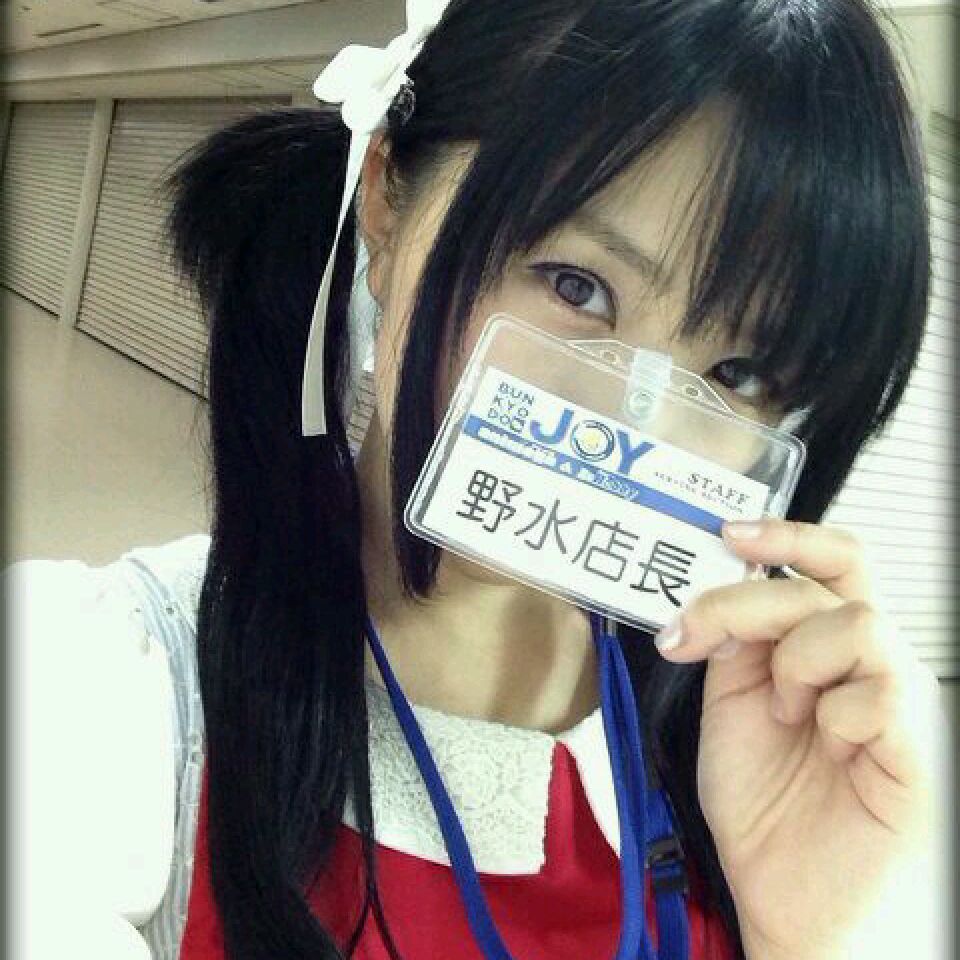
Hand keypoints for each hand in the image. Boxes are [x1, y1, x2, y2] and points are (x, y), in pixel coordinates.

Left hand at [653, 518, 941, 957]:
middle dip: (753, 598)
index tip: (728, 533)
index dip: (788, 535)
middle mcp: (872, 665)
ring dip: (797, 663)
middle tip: (704, 633)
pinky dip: (833, 711)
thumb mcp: (730, 708)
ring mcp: (902, 702)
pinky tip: (824, 744)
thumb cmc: (766, 811)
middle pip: (835, 578)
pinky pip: (884, 691)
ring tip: (784, 714)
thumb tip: (726, 589)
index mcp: (827, 649)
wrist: (788, 903)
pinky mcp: (919, 748)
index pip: (832, 564)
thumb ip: (735, 646)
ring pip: (859, 623)